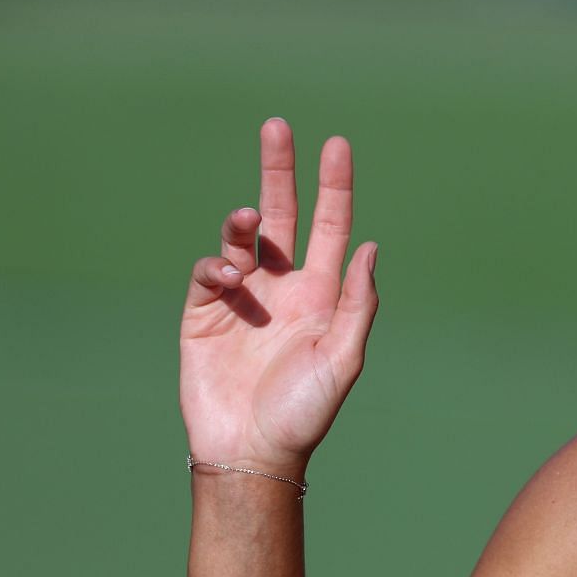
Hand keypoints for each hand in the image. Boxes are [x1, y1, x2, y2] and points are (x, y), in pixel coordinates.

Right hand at [179, 118, 378, 474]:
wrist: (253, 450)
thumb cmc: (305, 412)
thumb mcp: (343, 358)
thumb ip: (358, 304)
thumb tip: (371, 247)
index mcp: (323, 295)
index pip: (331, 228)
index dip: (334, 187)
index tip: (336, 145)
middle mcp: (283, 288)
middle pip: (281, 216)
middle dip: (280, 172)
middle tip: (278, 126)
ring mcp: (243, 298)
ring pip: (241, 239)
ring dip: (242, 222)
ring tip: (245, 220)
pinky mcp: (204, 313)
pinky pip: (208, 272)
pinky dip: (216, 266)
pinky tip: (228, 281)